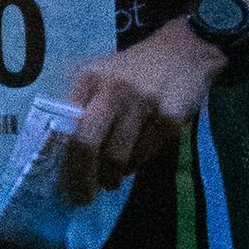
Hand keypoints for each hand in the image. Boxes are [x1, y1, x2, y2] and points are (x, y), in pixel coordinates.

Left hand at [56, 20, 227, 198]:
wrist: (185, 51)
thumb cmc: (135, 70)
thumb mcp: (103, 77)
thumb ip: (83, 106)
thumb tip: (65, 156)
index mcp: (89, 79)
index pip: (67, 128)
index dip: (64, 163)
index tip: (63, 185)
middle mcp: (112, 90)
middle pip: (87, 145)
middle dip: (82, 179)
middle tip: (83, 198)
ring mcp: (142, 104)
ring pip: (117, 156)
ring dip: (111, 177)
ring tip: (111, 181)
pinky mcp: (169, 118)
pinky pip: (144, 155)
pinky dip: (135, 166)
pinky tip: (133, 162)